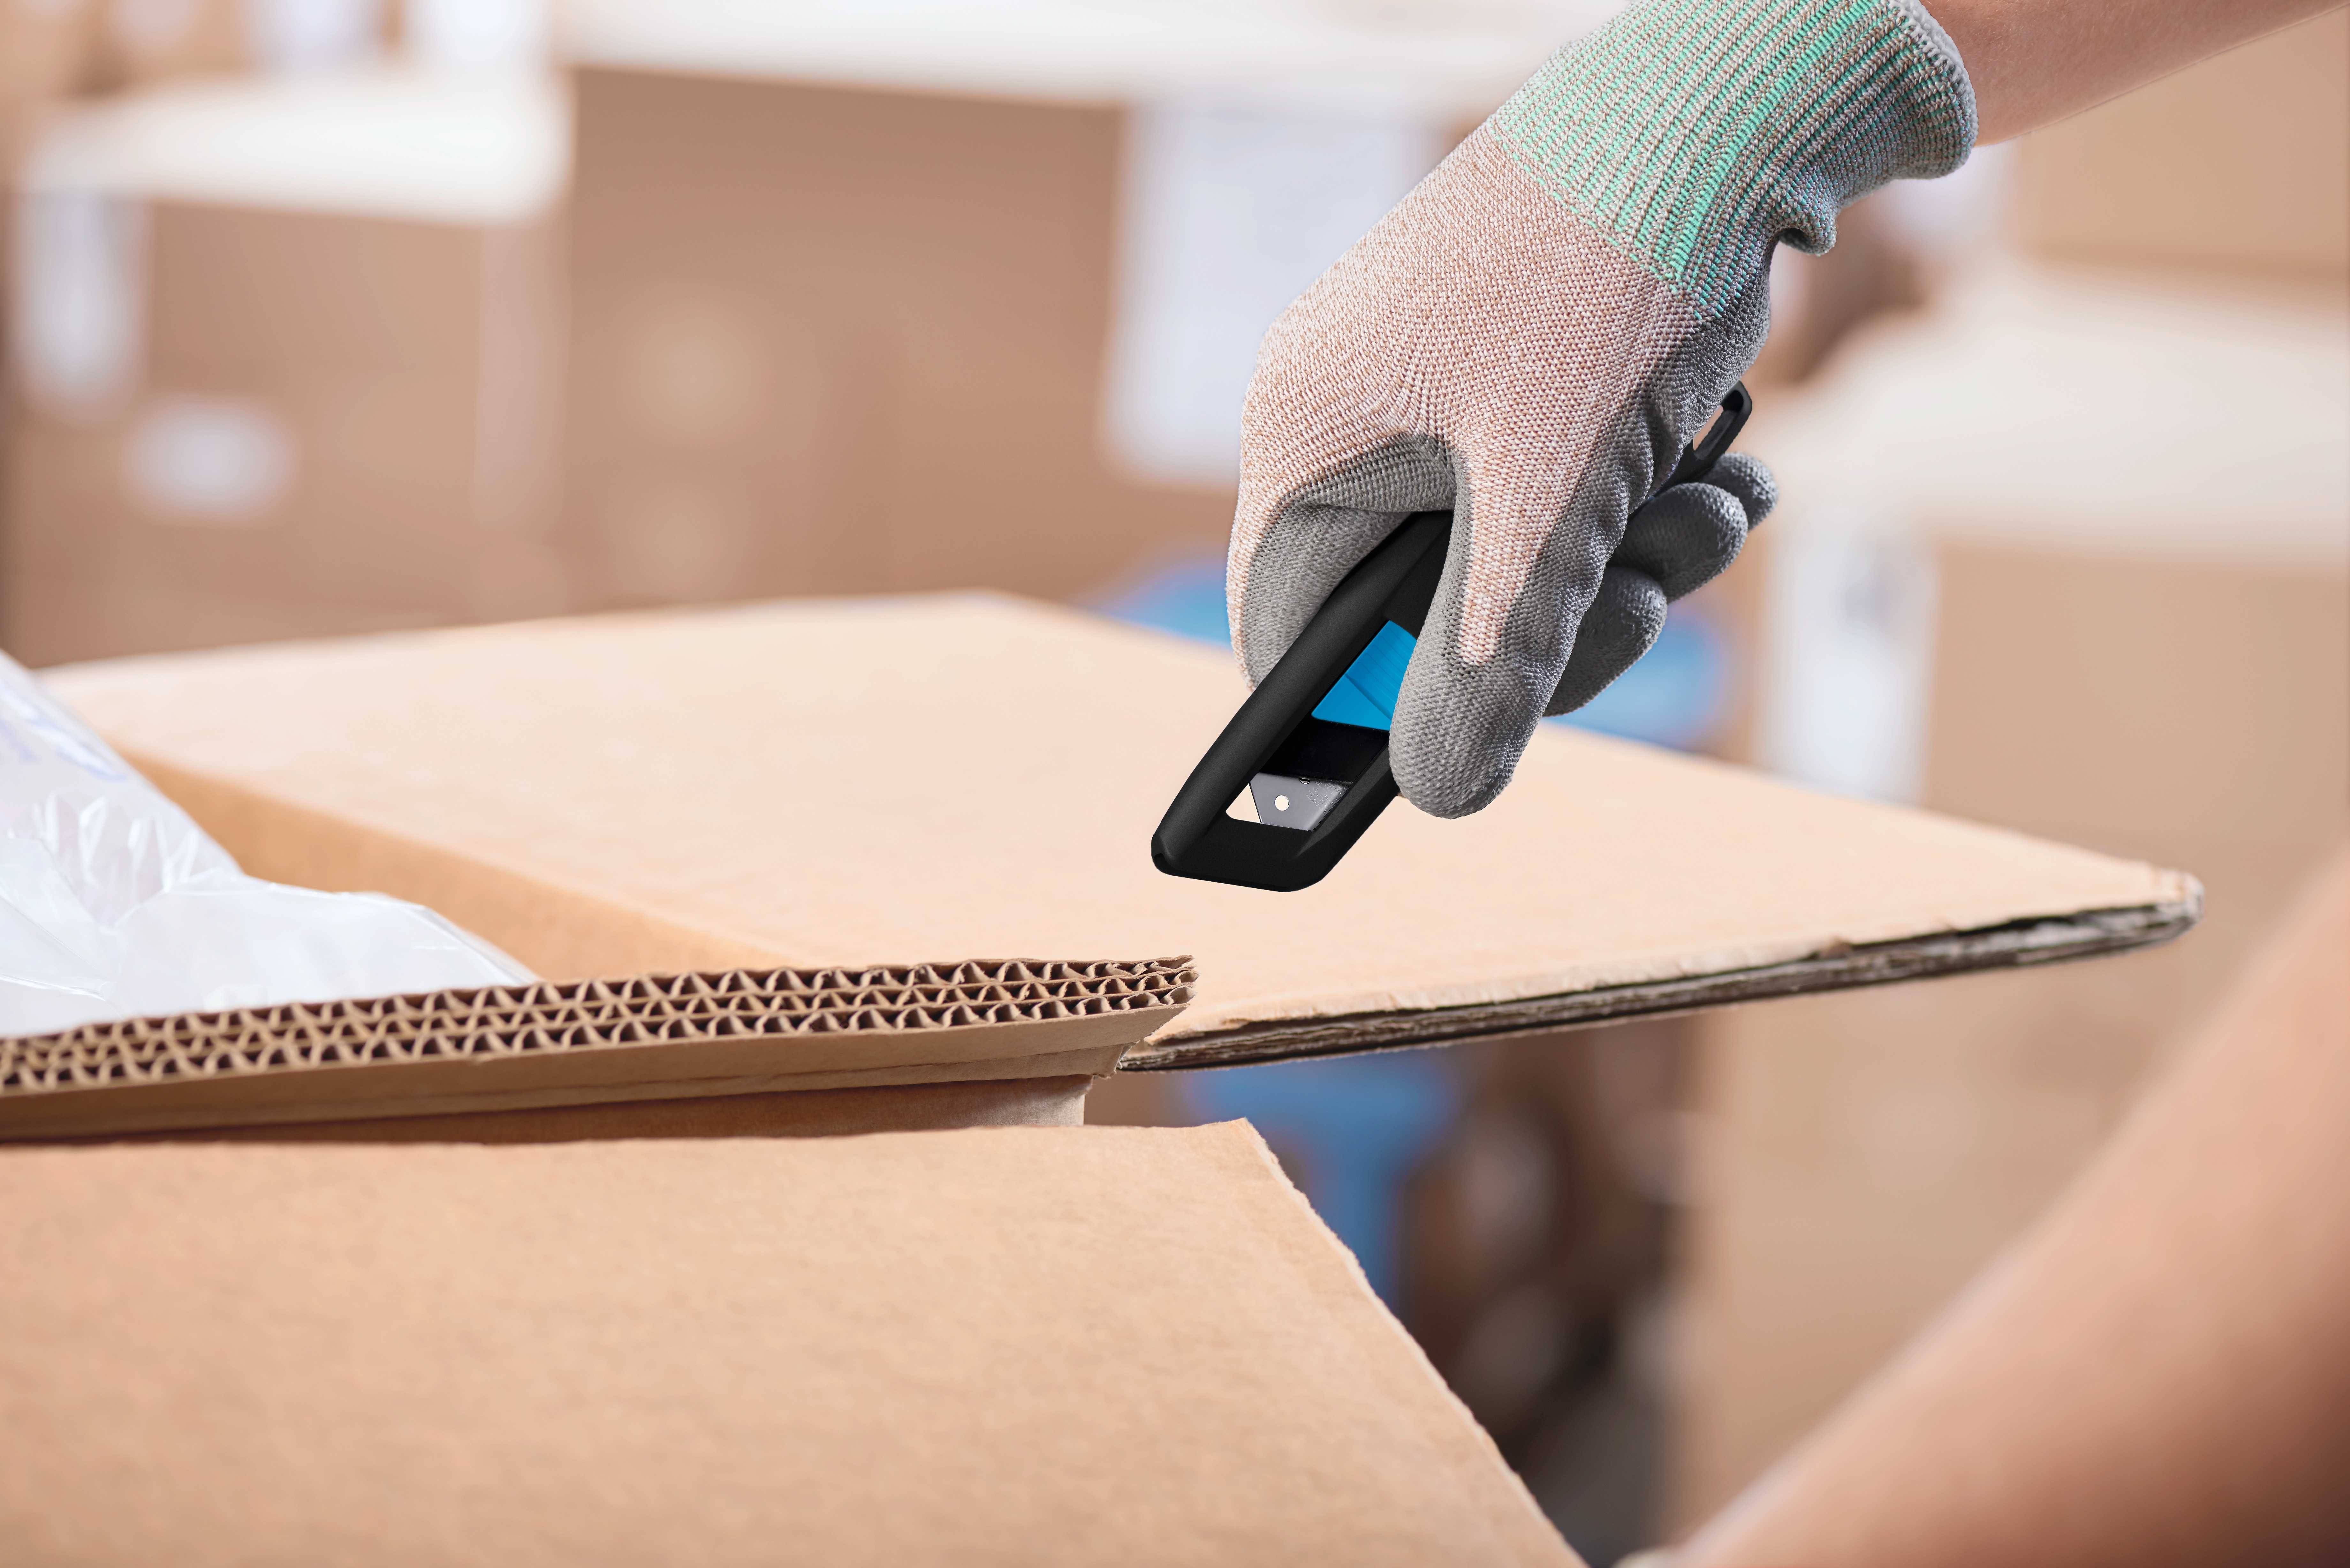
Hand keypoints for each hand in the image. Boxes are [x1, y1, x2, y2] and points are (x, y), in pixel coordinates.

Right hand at [1228, 0, 1972, 816]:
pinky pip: (1562, 499)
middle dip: (1558, 625)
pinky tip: (1723, 474)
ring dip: (1629, 567)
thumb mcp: (1552, 500)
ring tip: (1719, 506)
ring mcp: (1435, 398)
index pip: (1293, 639)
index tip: (1479, 744)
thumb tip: (1440, 796)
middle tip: (1653, 597)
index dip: (1378, 713)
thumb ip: (1491, 659)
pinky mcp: (1519, 383)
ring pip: (1512, 562)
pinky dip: (1645, 507)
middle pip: (1422, 613)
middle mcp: (1353, 418)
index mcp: (1310, 438)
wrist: (1729, 97)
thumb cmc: (1613, 269)